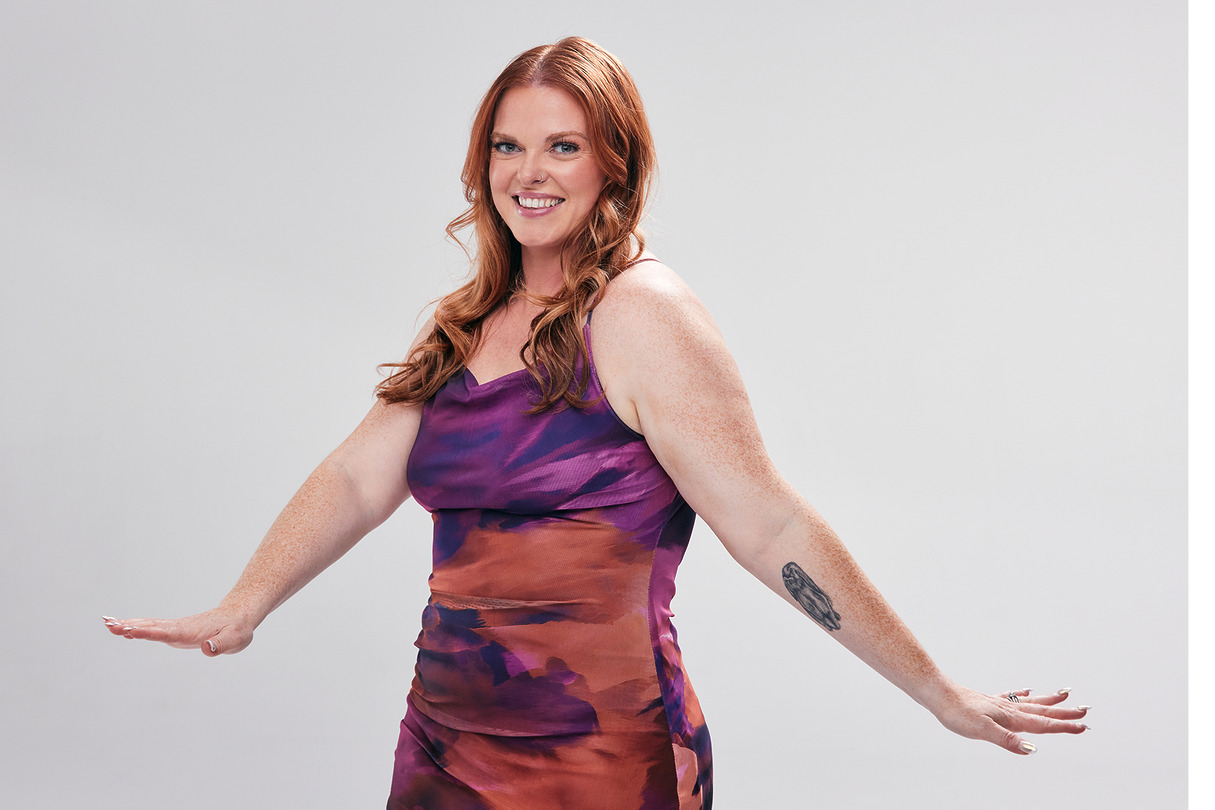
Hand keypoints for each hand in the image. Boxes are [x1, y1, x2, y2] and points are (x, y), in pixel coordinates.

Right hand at [101, 608, 253, 656]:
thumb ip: (221, 645)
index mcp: (191, 631)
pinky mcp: (175, 630)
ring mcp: (176, 627)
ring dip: (128, 624)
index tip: (130, 631)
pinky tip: (123, 628)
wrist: (238, 616)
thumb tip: (206, 648)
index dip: (148, 632)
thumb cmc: (237, 629)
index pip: (167, 632)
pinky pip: (153, 626)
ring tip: (107, 623)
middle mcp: (180, 627)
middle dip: (130, 626)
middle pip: (152, 626)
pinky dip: (136, 626)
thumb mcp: (236, 640)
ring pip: (149, 624)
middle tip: (109, 625)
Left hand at [929, 683, 1089, 753]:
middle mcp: (1008, 708)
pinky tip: (1027, 691)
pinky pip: (1013, 697)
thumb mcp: (981, 730)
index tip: (1084, 727)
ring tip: (1066, 695)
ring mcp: (999, 703)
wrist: (938, 694)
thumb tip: (1032, 749)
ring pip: (1031, 702)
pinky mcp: (989, 701)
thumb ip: (1007, 740)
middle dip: (1065, 713)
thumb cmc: (957, 713)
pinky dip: (1024, 695)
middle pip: (1042, 712)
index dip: (1063, 727)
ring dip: (1050, 701)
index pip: (1042, 724)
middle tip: (1086, 711)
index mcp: (1010, 717)